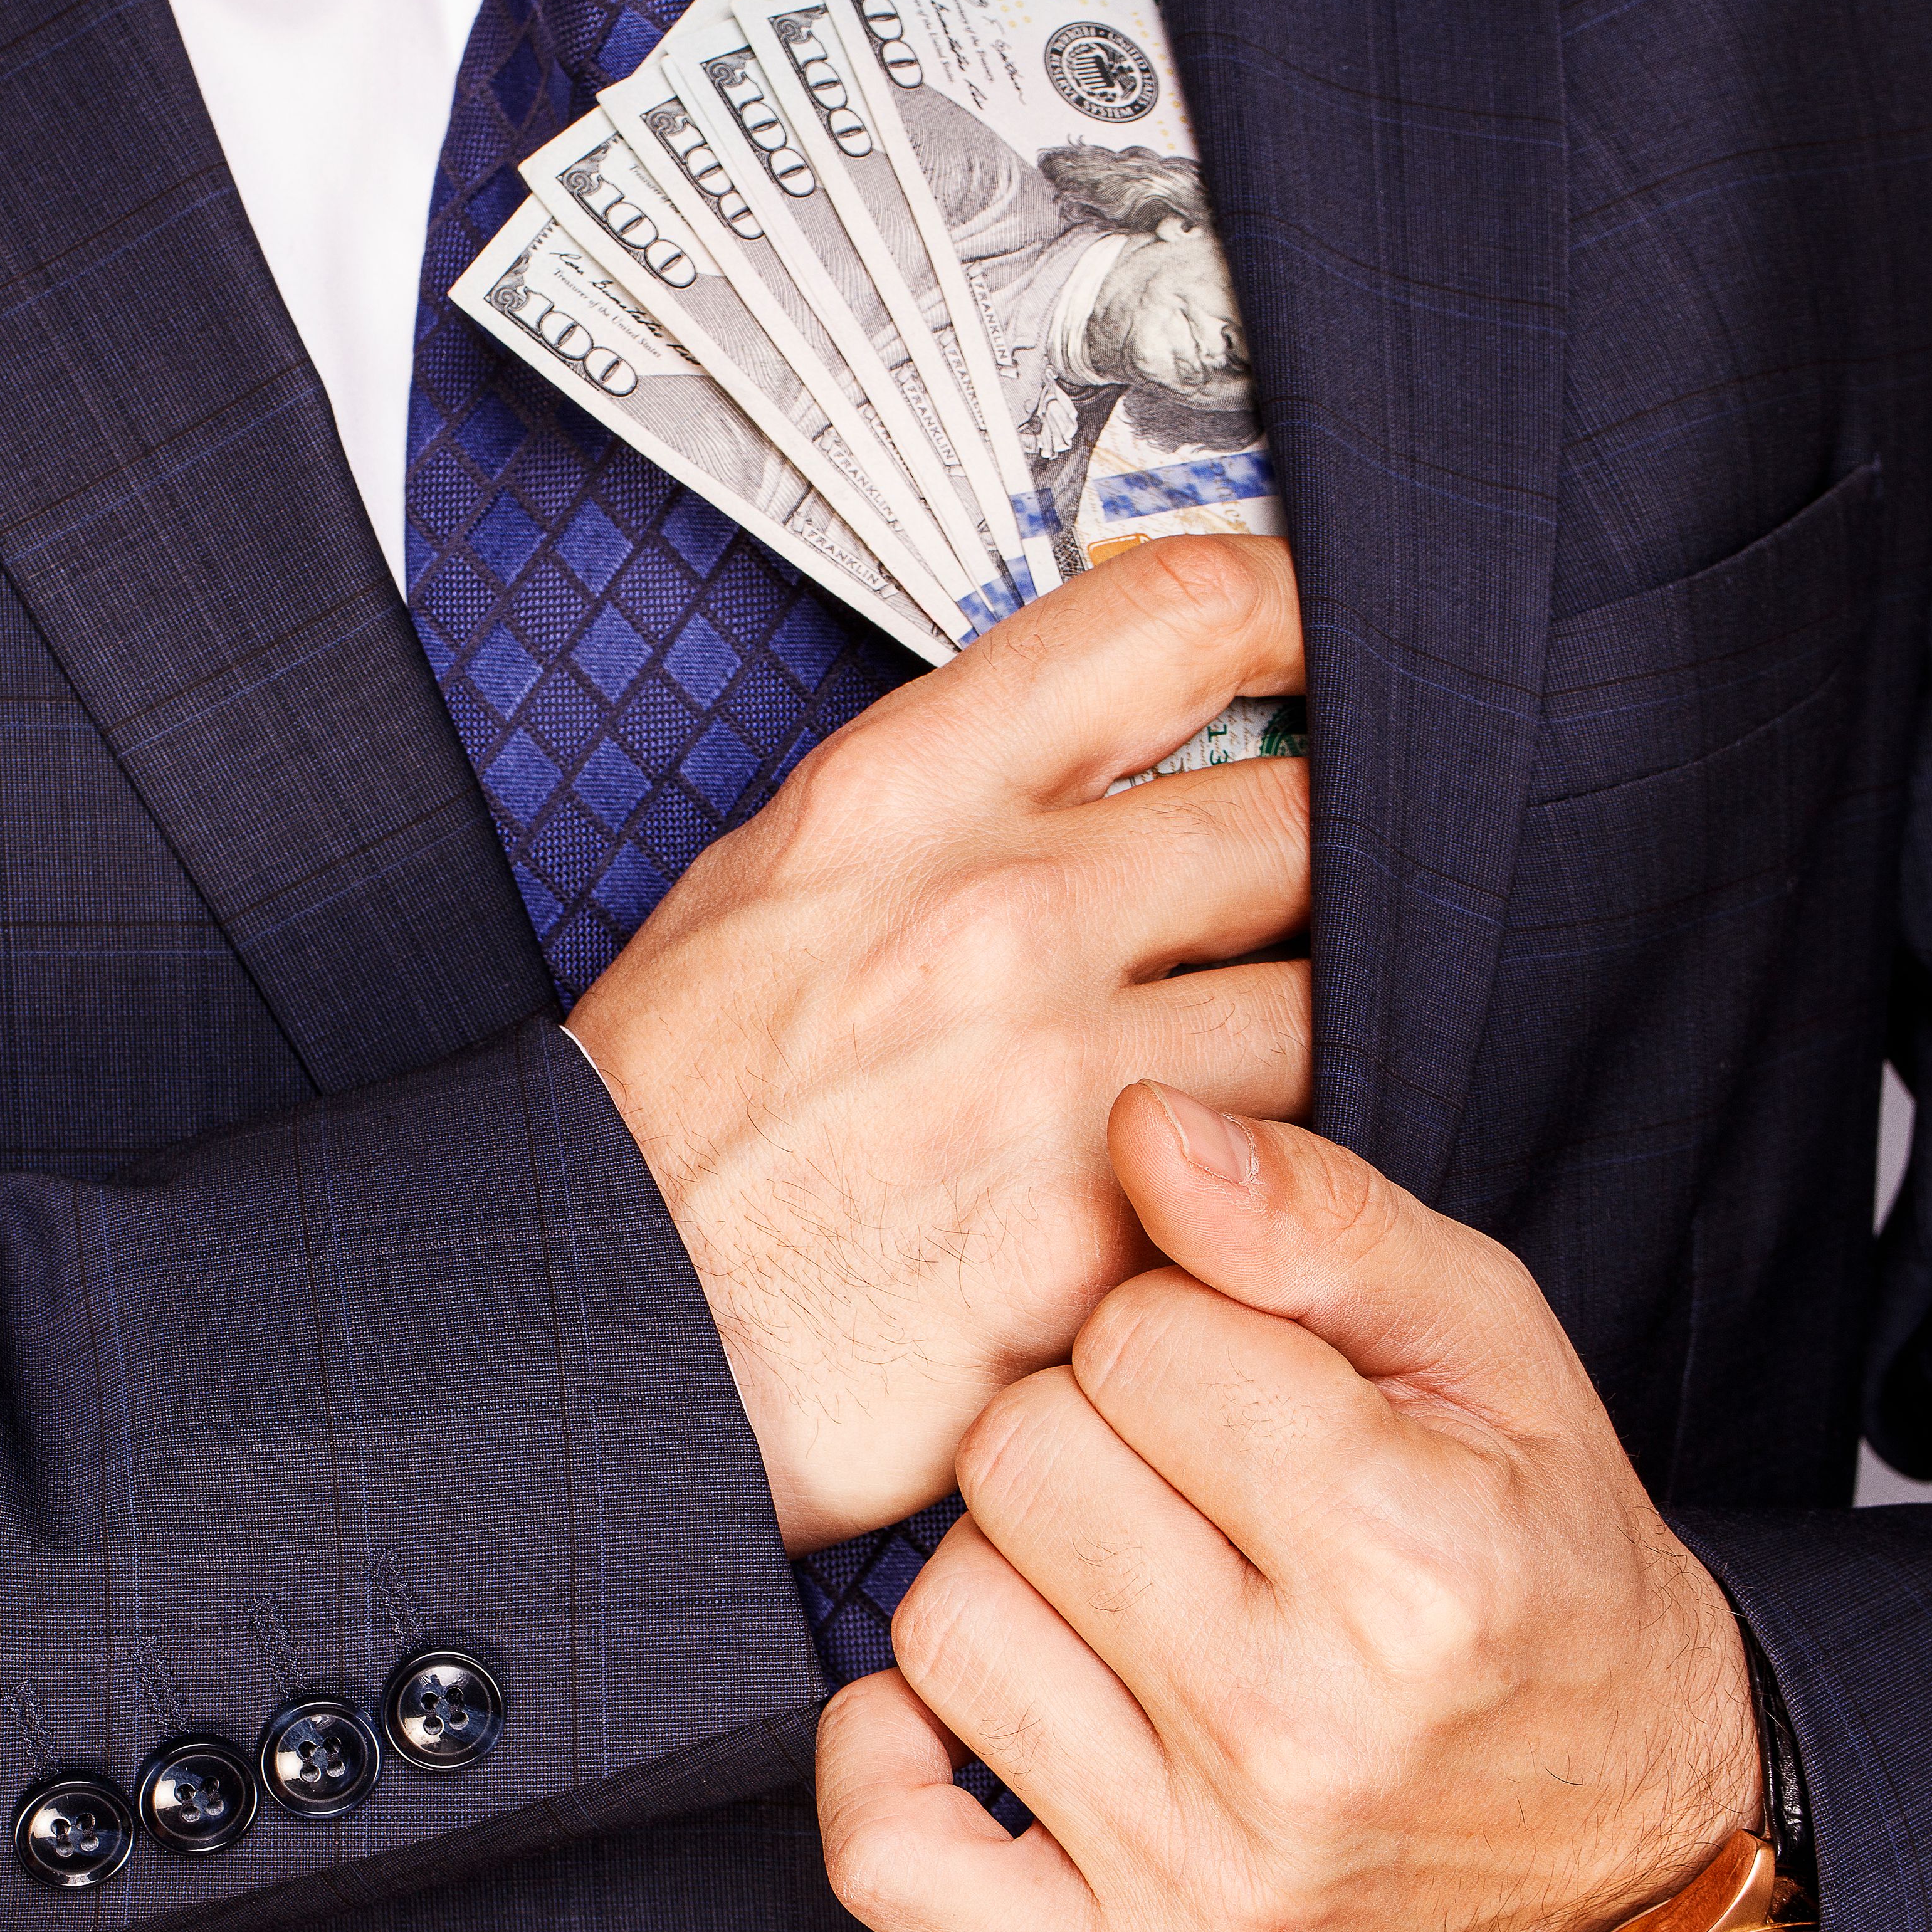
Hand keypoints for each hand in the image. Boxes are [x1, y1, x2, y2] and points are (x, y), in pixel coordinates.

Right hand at [567, 533, 1310, 1550]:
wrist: (595, 1317)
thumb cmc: (656, 1122)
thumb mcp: (750, 890)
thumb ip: (923, 809)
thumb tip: (1069, 755)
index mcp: (900, 799)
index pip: (1174, 621)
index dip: (1295, 614)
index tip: (1326, 644)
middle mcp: (999, 913)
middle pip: (1300, 812)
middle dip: (1336, 848)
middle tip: (1326, 889)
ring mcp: (1065, 1075)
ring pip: (1326, 1004)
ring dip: (1310, 1031)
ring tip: (1252, 1067)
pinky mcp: (1108, 1231)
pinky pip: (1279, 1175)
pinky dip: (1269, 1181)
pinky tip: (1218, 1193)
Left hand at [816, 1083, 1762, 1931]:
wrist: (1628, 1842)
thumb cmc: (1533, 1563)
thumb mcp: (1487, 1352)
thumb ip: (1316, 1217)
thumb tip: (1143, 1123)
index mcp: (1414, 1561)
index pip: (1129, 1337)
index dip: (1174, 1336)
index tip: (1250, 1395)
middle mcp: (1309, 1735)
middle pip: (1014, 1464)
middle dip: (1087, 1444)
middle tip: (1192, 1497)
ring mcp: (1215, 1882)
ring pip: (939, 1618)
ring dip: (1012, 1583)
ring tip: (1134, 1599)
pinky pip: (890, 1852)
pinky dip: (892, 1764)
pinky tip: (982, 1709)